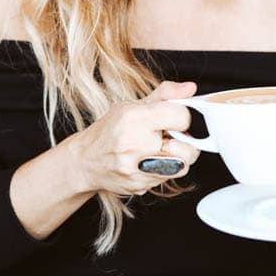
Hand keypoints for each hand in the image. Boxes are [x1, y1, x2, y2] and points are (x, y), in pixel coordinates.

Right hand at [68, 80, 200, 196]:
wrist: (85, 161)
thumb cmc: (110, 130)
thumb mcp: (133, 105)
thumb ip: (165, 95)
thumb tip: (190, 88)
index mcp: (134, 118)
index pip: (181, 117)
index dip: (182, 116)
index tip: (174, 118)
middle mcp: (135, 144)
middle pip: (187, 149)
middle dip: (185, 142)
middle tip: (172, 137)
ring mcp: (137, 169)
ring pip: (181, 167)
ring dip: (178, 158)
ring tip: (163, 149)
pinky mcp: (139, 186)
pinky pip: (166, 179)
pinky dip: (164, 170)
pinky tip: (151, 162)